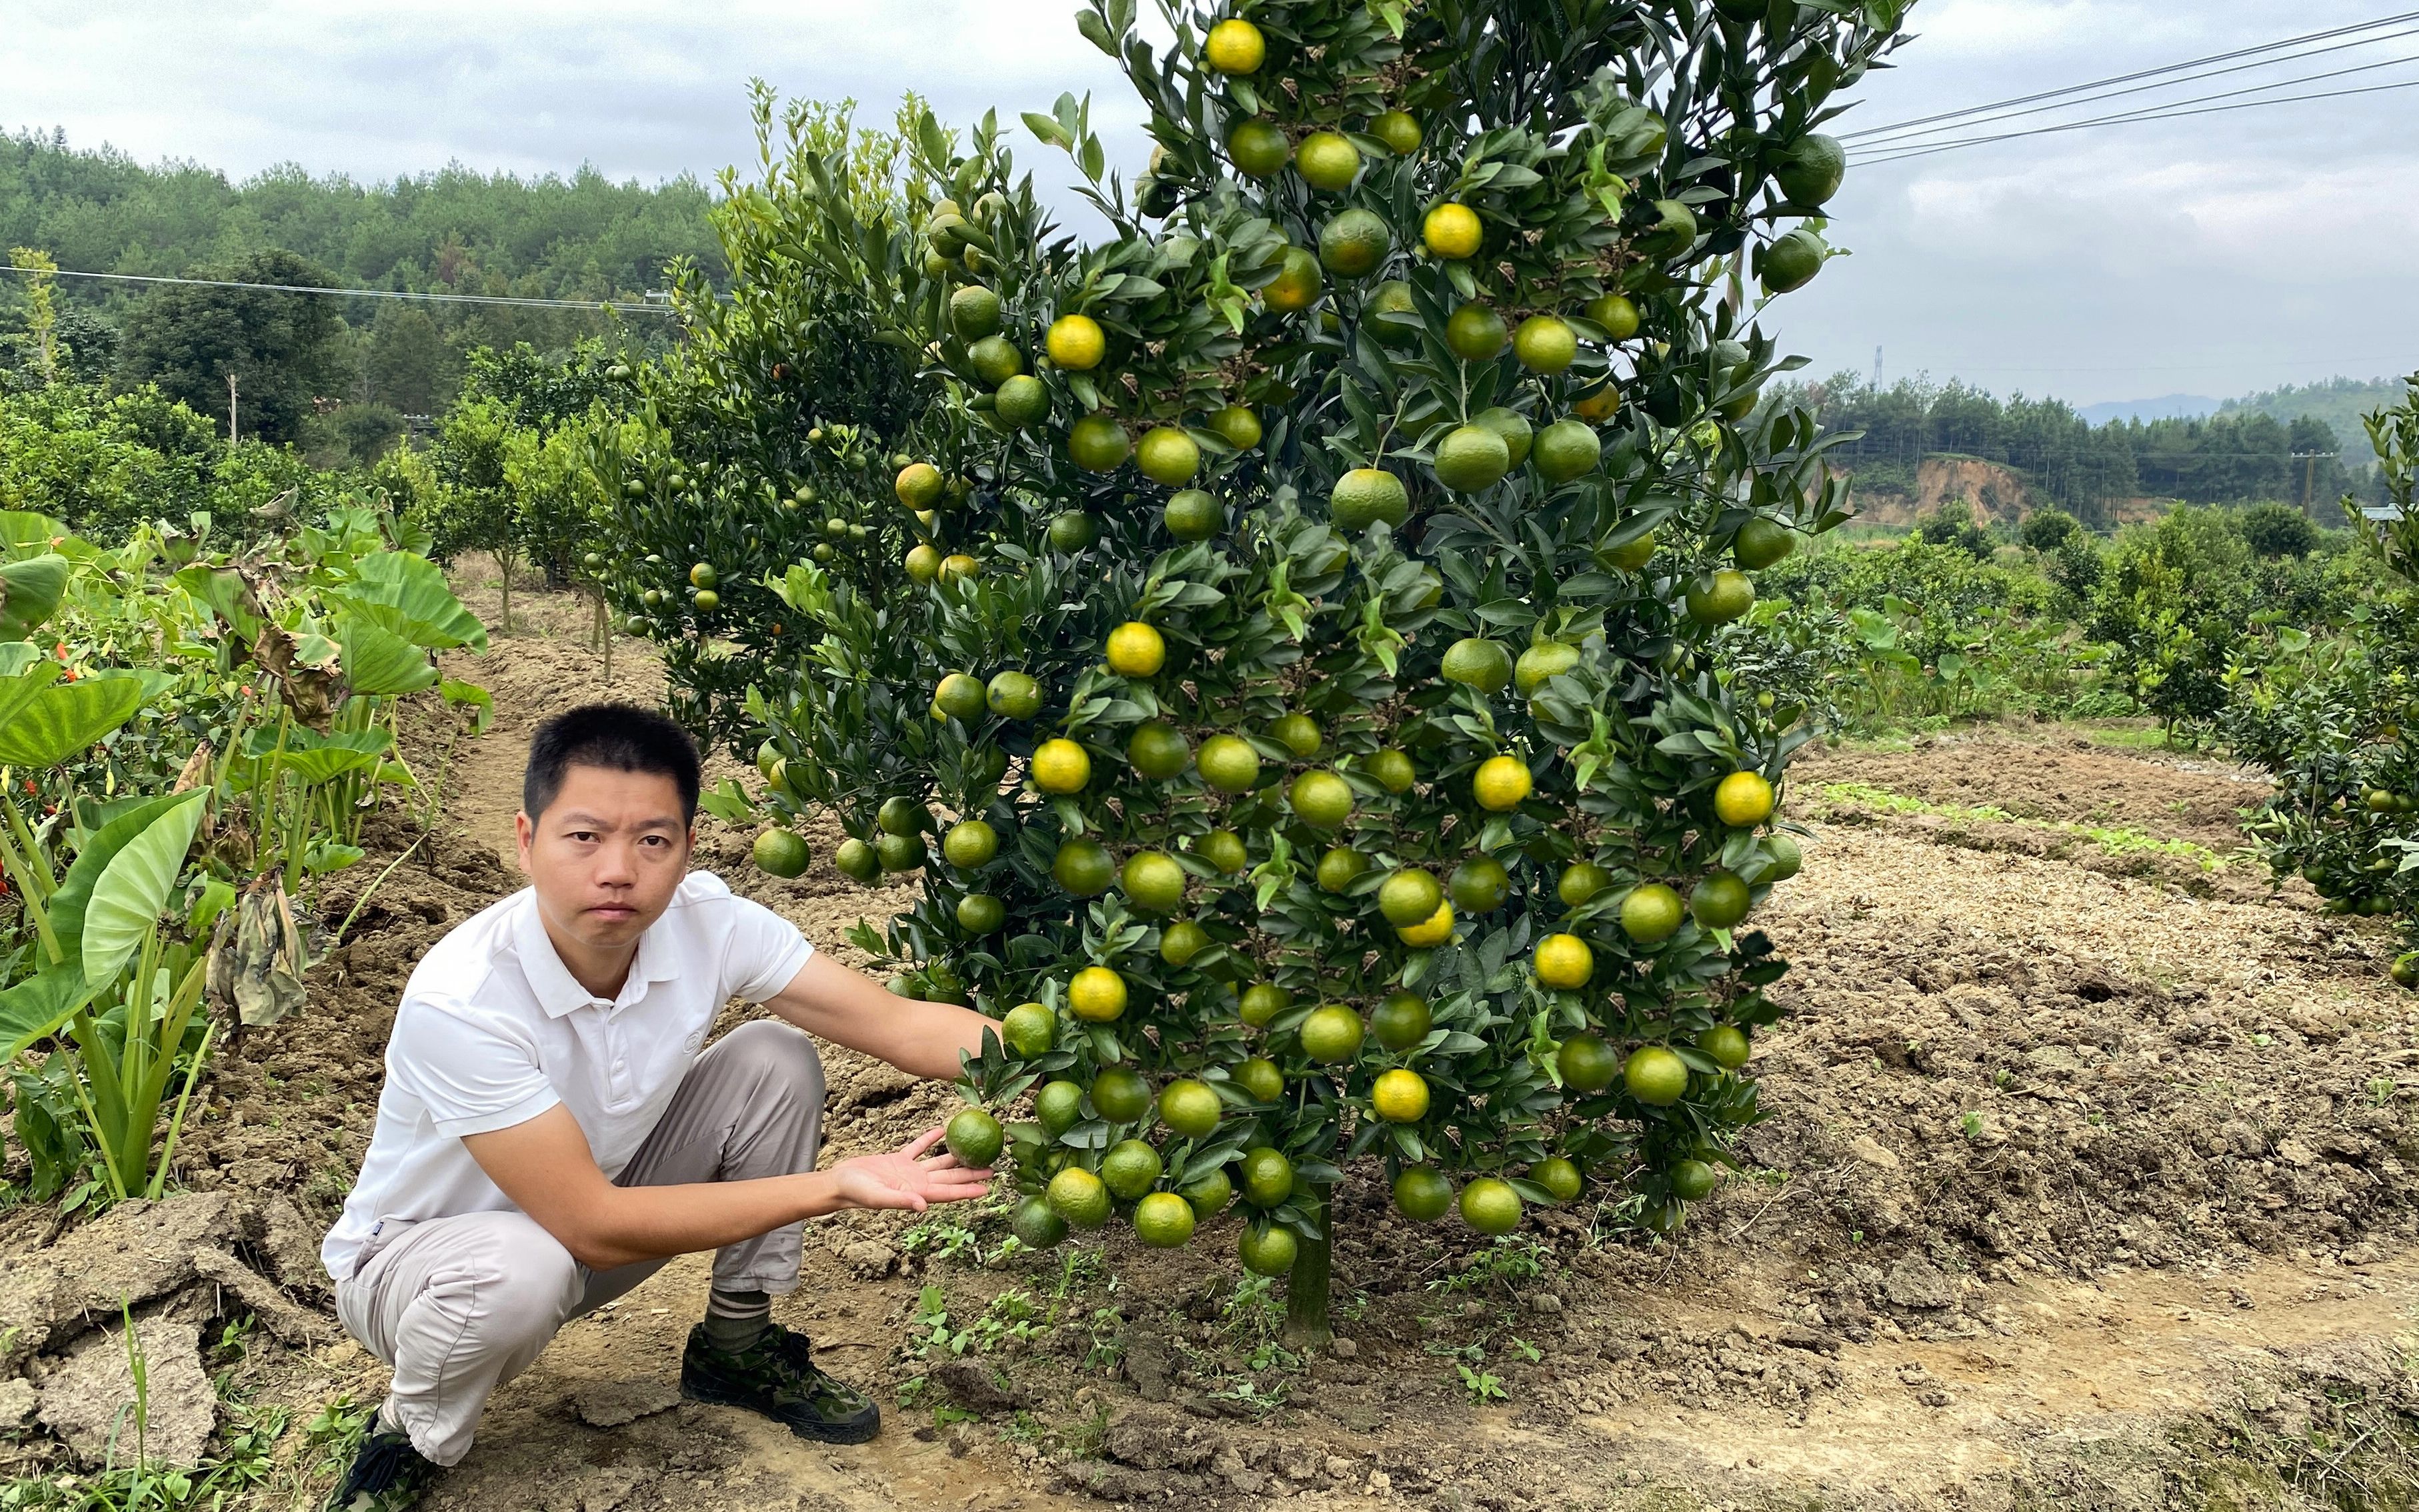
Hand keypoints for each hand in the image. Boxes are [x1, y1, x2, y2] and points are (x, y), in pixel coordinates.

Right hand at [830, 1127, 992, 1212]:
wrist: (839, 1182)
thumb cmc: (857, 1193)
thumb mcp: (878, 1198)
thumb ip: (901, 1202)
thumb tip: (923, 1206)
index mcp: (915, 1193)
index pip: (947, 1192)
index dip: (967, 1190)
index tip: (987, 1187)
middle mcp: (917, 1183)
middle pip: (949, 1177)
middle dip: (970, 1174)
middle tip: (993, 1168)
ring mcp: (909, 1172)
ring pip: (938, 1162)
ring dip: (956, 1157)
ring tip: (975, 1149)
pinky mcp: (898, 1160)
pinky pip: (918, 1148)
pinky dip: (930, 1140)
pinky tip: (942, 1130)